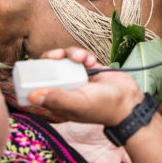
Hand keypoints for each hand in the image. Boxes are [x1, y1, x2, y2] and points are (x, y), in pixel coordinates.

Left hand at [28, 47, 144, 126]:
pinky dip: (84, 55)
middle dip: (51, 59)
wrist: (129, 100)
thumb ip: (57, 98)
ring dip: (71, 55)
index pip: (37, 88)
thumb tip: (32, 96)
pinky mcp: (89, 68)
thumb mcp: (78, 104)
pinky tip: (91, 60)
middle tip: (56, 56)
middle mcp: (65, 88)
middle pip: (49, 69)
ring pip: (64, 60)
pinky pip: (79, 56)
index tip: (32, 67)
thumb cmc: (103, 107)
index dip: (32, 77)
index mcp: (58, 100)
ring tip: (81, 58)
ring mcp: (77, 77)